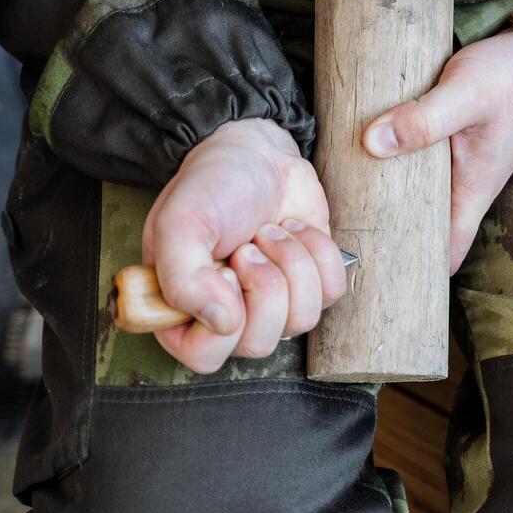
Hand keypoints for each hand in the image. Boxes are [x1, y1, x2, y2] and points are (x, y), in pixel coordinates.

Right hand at [142, 118, 345, 372]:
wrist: (256, 155)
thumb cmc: (210, 188)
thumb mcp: (181, 223)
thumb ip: (183, 277)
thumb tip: (223, 324)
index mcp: (182, 313)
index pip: (204, 356)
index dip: (225, 318)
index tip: (224, 270)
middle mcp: (228, 320)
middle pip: (259, 344)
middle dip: (264, 285)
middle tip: (249, 247)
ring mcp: (274, 306)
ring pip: (301, 320)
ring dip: (291, 263)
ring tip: (269, 232)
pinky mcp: (312, 286)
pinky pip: (332, 293)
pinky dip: (318, 253)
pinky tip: (294, 230)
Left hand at [363, 26, 512, 271]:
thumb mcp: (467, 95)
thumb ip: (424, 120)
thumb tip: (372, 143)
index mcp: (473, 190)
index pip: (448, 250)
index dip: (419, 274)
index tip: (381, 281)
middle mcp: (466, 185)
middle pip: (427, 229)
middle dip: (394, 242)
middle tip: (346, 247)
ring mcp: (459, 165)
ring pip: (420, 198)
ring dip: (391, 204)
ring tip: (345, 207)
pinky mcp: (452, 142)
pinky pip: (418, 169)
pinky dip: (396, 171)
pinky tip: (366, 161)